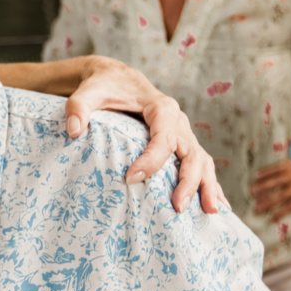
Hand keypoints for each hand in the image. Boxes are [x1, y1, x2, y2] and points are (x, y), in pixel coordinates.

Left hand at [68, 56, 225, 214]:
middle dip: (188, 180)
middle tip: (177, 207)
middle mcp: (178, 121)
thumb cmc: (103, 87)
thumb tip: (73, 130)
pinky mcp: (180, 143)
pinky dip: (209, 183)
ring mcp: (182, 133)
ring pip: (201, 160)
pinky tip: (216, 203)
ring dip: (207, 185)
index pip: (162, 138)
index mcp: (160, 108)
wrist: (117, 80)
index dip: (150, 160)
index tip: (130, 179)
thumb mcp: (88, 93)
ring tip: (209, 211)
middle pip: (191, 152)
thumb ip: (77, 107)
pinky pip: (200, 164)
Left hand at [251, 158, 290, 220]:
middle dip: (260, 189)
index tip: (255, 178)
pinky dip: (280, 213)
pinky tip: (272, 218)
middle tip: (251, 193)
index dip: (263, 174)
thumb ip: (286, 160)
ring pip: (278, 197)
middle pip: (272, 184)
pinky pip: (289, 207)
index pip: (273, 170)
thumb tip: (274, 155)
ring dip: (266, 204)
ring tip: (256, 209)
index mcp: (289, 166)